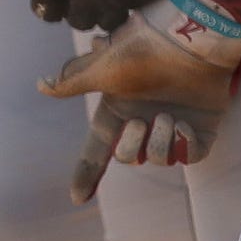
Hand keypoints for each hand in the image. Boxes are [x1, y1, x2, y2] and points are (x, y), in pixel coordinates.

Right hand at [39, 0, 240, 200]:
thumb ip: (71, 82)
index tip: (76, 199)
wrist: (188, 41)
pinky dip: (187, 145)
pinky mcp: (199, 128)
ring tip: (169, 116)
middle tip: (141, 121)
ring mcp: (171, 124)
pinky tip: (186, 125)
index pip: (97, 149)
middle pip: (128, 157)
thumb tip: (41, 85)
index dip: (87, 173)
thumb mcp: (101, 67)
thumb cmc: (142, 52)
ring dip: (162, 141)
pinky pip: (190, 157)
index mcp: (118, 110)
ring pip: (161, 159)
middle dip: (134, 145)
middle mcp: (142, 119)